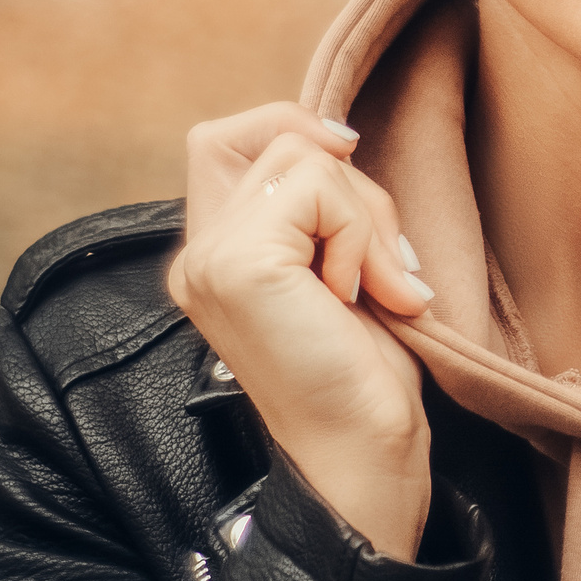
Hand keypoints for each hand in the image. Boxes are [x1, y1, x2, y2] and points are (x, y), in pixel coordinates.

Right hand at [171, 104, 436, 557]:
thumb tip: (335, 136)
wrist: (363, 452)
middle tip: (383, 268)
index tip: (350, 161)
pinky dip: (361, 235)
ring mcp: (209, 260)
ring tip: (379, 288)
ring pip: (304, 158)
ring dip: (368, 217)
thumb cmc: (363, 373)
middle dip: (355, 187)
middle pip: (278, 140)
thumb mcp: (341, 266)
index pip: (220, 139)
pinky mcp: (238, 265)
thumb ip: (319, 207)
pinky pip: (317, 188)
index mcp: (214, 256)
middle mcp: (197, 255)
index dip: (289, 127)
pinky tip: (364, 297)